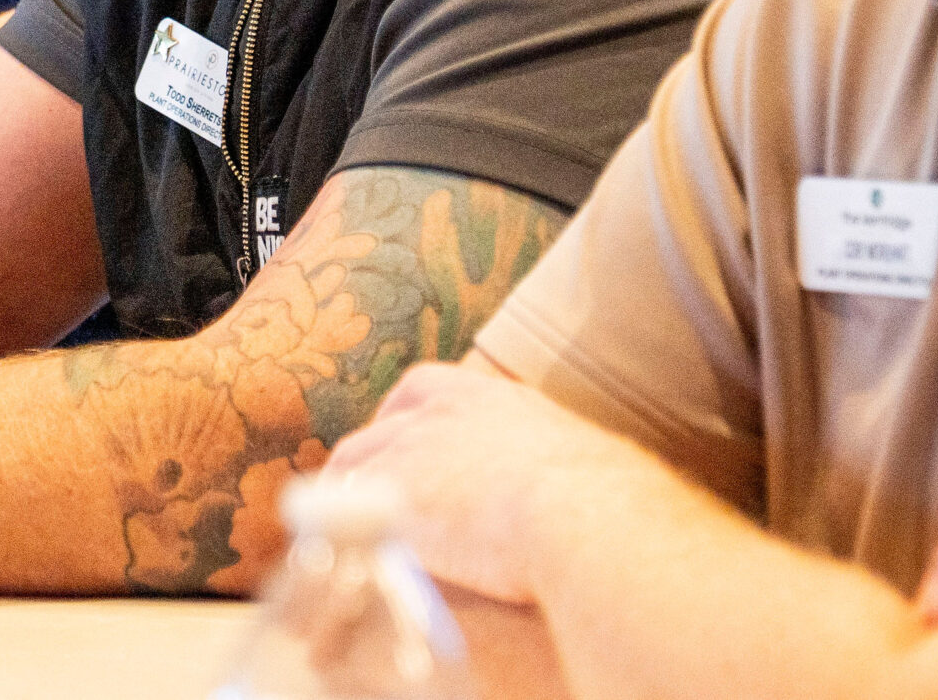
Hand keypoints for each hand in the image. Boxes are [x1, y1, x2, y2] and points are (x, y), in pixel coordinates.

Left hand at [324, 356, 640, 606]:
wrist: (583, 514)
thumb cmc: (604, 502)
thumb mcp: (581, 467)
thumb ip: (563, 471)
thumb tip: (585, 499)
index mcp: (492, 399)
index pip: (426, 387)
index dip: (405, 413)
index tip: (399, 436)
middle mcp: (443, 413)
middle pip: (383, 422)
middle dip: (370, 450)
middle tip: (363, 484)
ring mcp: (411, 449)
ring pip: (355, 459)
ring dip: (344, 488)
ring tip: (339, 523)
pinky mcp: (390, 496)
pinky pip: (341, 507)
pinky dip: (334, 525)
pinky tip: (333, 549)